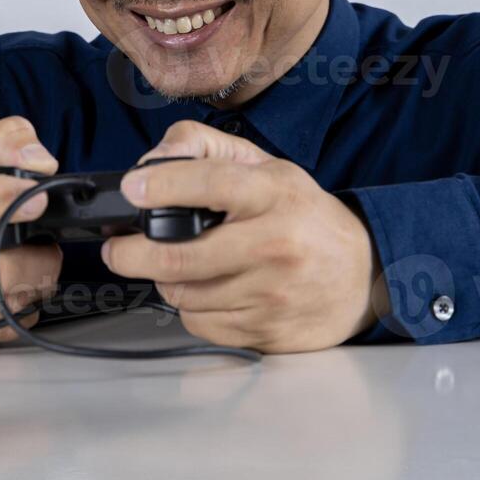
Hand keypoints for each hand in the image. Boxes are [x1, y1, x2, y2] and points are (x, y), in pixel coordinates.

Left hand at [102, 120, 383, 352]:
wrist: (361, 274)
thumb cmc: (301, 216)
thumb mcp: (264, 166)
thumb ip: (206, 148)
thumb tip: (150, 161)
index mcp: (276, 194)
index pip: (212, 183)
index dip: (163, 185)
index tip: (131, 188)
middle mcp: (276, 245)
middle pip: (181, 258)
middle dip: (131, 255)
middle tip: (117, 250)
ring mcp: (272, 293)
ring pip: (184, 295)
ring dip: (166, 282)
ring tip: (181, 266)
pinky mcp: (266, 330)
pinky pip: (200, 324)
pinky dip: (191, 309)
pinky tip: (209, 291)